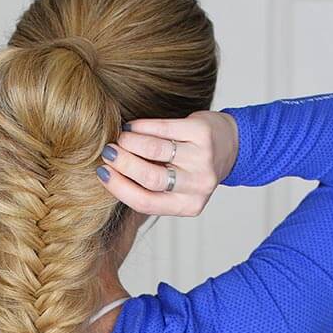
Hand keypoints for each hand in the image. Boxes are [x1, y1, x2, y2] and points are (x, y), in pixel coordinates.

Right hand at [96, 110, 238, 215]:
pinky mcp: (203, 134)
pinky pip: (165, 129)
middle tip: (107, 151)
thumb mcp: (175, 187)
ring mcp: (202, 160)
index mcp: (187, 206)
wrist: (230, 144)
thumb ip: (148, 187)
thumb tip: (107, 173)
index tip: (101, 171)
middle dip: (122, 163)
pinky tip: (132, 126)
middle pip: (150, 178)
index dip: (118, 187)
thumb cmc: (191, 167)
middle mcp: (198, 186)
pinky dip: (143, 126)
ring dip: (130, 142)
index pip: (144, 202)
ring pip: (155, 151)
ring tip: (119, 137)